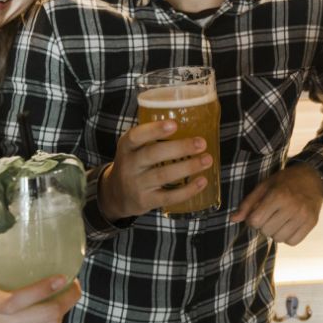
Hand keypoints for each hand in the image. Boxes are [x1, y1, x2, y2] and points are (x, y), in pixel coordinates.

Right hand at [98, 118, 214, 219]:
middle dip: (179, 148)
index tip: (174, 124)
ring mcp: (137, 185)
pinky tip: (202, 181)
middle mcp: (129, 165)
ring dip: (188, 167)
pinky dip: (187, 190)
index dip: (154, 130)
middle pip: (153, 155)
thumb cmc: (134, 164)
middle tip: (201, 143)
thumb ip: (152, 136)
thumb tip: (192, 121)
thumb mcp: (133, 148)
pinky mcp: (146, 201)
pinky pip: (168, 196)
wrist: (115, 195)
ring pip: (163, 175)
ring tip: (207, 160)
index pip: (135, 136)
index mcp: (126, 146)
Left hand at [231, 164, 322, 244]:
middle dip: (264, 225)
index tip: (258, 212)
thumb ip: (248, 203)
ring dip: (275, 232)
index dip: (252, 219)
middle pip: (266, 231)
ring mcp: (303, 216)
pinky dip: (288, 237)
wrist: (312, 178)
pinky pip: (293, 242)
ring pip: (279, 239)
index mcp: (278, 195)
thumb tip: (233, 219)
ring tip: (280, 220)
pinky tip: (289, 225)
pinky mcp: (312, 223)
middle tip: (270, 215)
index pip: (255, 221)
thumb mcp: (264, 186)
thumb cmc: (285, 181)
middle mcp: (292, 206)